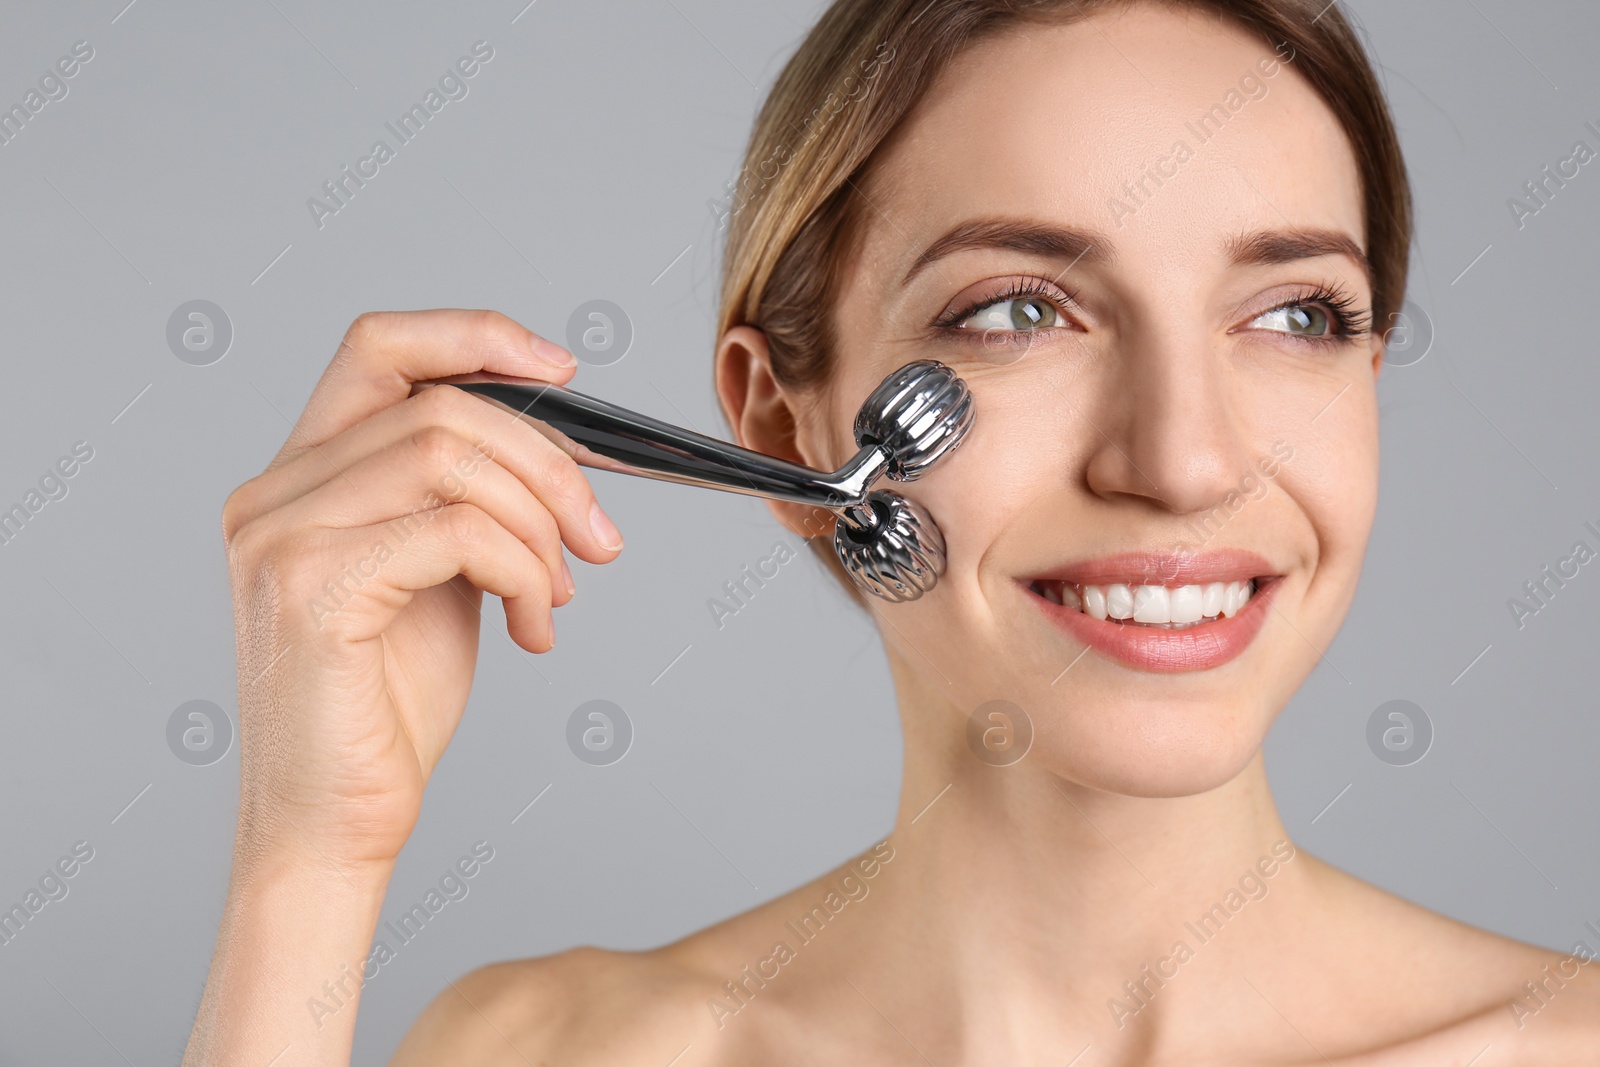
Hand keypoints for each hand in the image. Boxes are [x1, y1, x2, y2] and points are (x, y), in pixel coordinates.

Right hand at [219, 309, 623, 872]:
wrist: (334, 826)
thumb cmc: (384, 709)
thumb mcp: (438, 579)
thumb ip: (465, 504)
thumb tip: (556, 453)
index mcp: (299, 480)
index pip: (380, 348)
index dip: (476, 336)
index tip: (562, 371)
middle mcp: (273, 495)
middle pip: (438, 404)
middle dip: (547, 461)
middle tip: (599, 536)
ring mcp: (281, 538)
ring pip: (450, 455)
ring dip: (540, 521)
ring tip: (560, 593)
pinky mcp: (310, 590)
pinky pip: (456, 531)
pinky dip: (523, 571)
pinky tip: (533, 629)